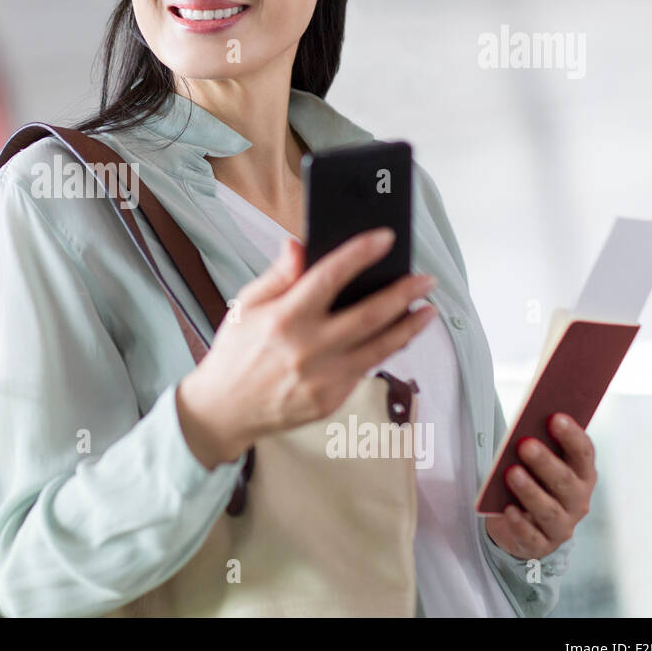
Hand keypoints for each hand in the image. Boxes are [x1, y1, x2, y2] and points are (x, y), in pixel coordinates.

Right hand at [176, 228, 436, 467]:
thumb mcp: (246, 306)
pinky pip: (365, 369)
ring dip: (409, 326)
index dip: (361, 253)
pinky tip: (396, 336)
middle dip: (404, 292)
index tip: (385, 239)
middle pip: (370, 314)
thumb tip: (299, 245)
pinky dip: (385, 350)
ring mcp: (323, 378)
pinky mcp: (331, 400)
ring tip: (427, 309)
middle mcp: (308, 348)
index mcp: (284, 318)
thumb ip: (278, 275)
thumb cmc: (234, 353)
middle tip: (425, 278)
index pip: (331, 276)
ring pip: (380, 347)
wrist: (224, 411)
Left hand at [485, 413, 596, 560]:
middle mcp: (578, 501)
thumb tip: (525, 424)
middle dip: (545, 462)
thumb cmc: (532, 483)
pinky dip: (520, 523)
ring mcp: (561, 526)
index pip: (583, 454)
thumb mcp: (537, 464)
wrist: (521, 526)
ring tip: (510, 472)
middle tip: (524, 443)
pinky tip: (507, 509)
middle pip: (565, 481)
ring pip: (548, 509)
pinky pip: (531, 536)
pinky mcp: (540, 545)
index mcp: (582, 475)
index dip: (571, 435)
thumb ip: (537, 445)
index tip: (554, 416)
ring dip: (530, 490)